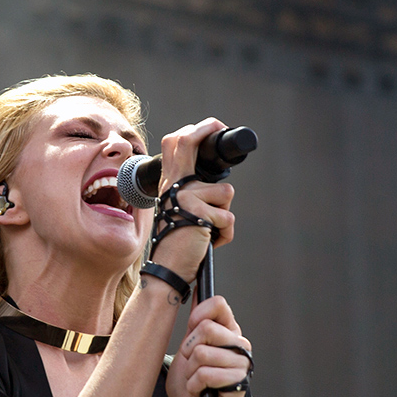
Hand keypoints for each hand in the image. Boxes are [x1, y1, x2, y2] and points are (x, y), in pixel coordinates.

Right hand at [147, 117, 236, 281]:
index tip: (211, 126)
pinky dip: (225, 234)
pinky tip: (209, 242)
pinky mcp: (196, 214)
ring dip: (224, 215)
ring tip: (208, 231)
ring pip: (225, 193)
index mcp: (170, 185)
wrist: (168, 270)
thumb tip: (218, 184)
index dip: (193, 131)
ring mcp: (183, 198)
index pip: (174, 145)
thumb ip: (194, 194)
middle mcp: (173, 187)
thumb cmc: (179, 244)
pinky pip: (228, 219)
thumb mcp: (182, 213)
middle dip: (207, 130)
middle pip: (187, 143)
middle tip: (219, 128)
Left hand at [166, 294, 251, 396]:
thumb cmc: (189, 383)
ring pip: (203, 353)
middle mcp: (238, 344)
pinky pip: (207, 373)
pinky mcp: (239, 382)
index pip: (219, 304)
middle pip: (206, 328)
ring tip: (196, 379)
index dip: (199, 314)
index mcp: (228, 331)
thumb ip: (195, 322)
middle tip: (191, 363)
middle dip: (189, 349)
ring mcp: (241, 363)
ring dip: (191, 370)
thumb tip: (198, 290)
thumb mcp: (187, 348)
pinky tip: (200, 391)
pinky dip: (195, 384)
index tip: (191, 327)